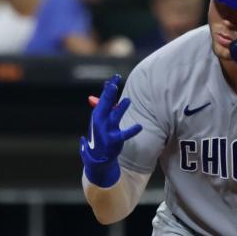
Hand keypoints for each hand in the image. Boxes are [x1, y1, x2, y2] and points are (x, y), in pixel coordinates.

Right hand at [79, 73, 140, 187]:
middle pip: (105, 105)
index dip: (108, 88)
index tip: (114, 77)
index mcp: (97, 115)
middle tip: (114, 82)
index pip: (102, 98)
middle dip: (108, 94)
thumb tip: (108, 85)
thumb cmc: (101, 134)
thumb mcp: (101, 118)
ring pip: (114, 117)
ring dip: (119, 109)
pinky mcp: (114, 141)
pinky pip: (124, 135)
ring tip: (127, 101)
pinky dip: (131, 131)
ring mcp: (106, 131)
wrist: (97, 158)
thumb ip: (106, 103)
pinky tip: (139, 127)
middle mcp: (99, 122)